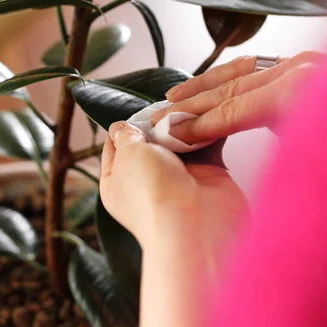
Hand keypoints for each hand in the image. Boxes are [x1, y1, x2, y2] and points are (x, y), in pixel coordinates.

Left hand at [100, 122, 247, 326]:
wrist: (196, 225)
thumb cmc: (152, 192)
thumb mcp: (127, 155)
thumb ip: (125, 136)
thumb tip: (124, 126)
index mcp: (117, 181)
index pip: (116, 146)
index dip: (126, 125)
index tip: (139, 108)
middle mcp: (147, 180)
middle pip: (152, 139)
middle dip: (160, 120)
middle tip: (170, 100)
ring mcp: (180, 178)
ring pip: (182, 140)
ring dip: (186, 123)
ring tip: (191, 102)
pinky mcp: (209, 175)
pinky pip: (208, 145)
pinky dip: (209, 129)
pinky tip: (209, 112)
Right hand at [151, 51, 323, 143]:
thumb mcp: (314, 160)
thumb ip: (270, 161)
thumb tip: (225, 160)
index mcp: (299, 90)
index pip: (233, 108)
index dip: (198, 124)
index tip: (171, 134)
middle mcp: (298, 69)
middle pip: (230, 88)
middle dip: (191, 103)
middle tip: (160, 116)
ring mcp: (302, 64)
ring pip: (239, 71)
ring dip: (203, 84)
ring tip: (173, 96)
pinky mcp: (305, 66)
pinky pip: (256, 66)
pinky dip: (229, 75)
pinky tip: (210, 84)